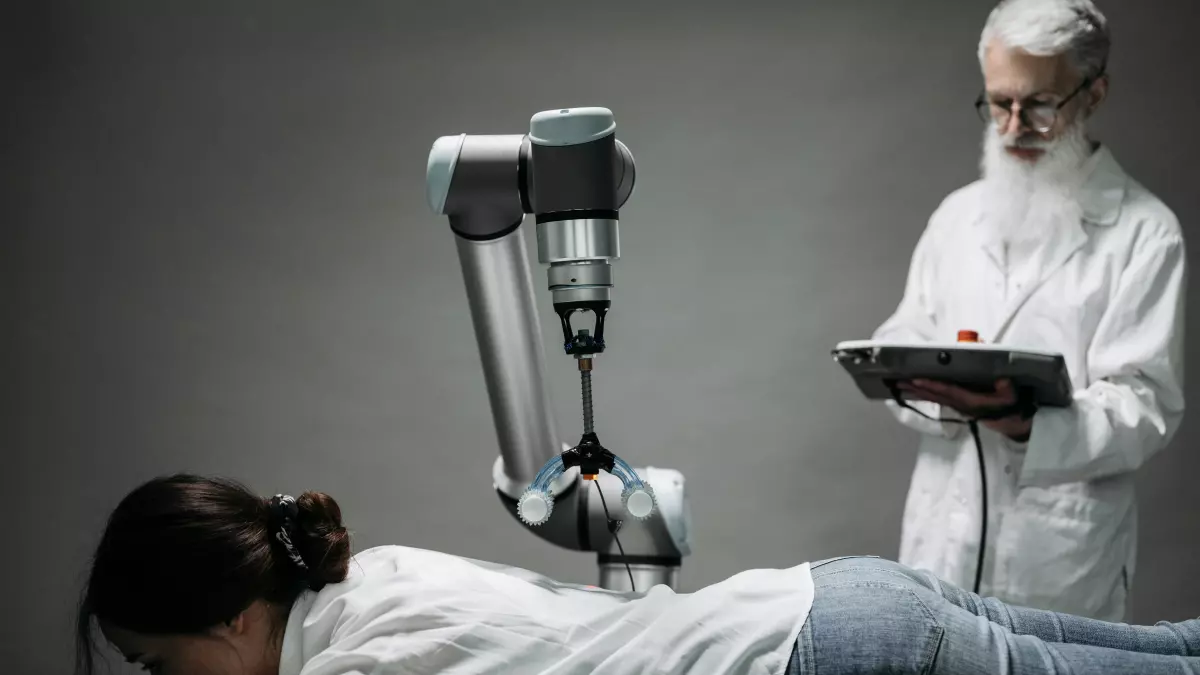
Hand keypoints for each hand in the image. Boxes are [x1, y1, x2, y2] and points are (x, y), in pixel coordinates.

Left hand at [897, 378, 1032, 441]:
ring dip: (916, 391)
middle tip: (897, 381)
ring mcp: (957, 406)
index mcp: (970, 401)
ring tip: (899, 385)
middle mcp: (960, 404)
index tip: (916, 380)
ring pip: (933, 398)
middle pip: (934, 395)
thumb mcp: (1012, 397)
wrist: (1011, 424)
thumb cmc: (1010, 407)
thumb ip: (1006, 389)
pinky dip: (924, 394)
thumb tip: (1001, 381)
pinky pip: (937, 399)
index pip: (947, 391)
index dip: (932, 385)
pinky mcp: (958, 406)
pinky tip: (914, 390)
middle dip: (916, 388)